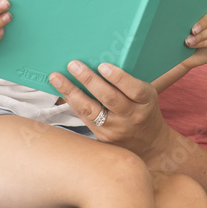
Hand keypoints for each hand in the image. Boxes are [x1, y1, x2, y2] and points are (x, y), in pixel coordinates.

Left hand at [48, 61, 175, 163]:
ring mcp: (116, 129)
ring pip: (91, 111)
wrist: (149, 144)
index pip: (134, 89)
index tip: (102, 65)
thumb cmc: (144, 110)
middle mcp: (131, 116)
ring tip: (57, 78)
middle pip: (109, 98)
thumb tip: (96, 63)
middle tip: (73, 65)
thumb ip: (127, 83)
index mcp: (145, 101)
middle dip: (89, 80)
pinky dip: (72, 103)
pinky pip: (85, 119)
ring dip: (72, 92)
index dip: (118, 77)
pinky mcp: (103, 138)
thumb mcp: (145, 95)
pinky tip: (62, 93)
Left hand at [183, 5, 206, 68]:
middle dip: (205, 21)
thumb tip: (173, 5)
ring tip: (188, 41)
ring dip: (202, 35)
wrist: (186, 56)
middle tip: (192, 30)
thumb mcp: (181, 25)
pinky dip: (204, 43)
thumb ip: (183, 15)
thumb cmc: (182, 36)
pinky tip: (194, 45)